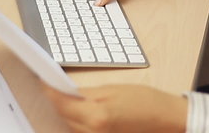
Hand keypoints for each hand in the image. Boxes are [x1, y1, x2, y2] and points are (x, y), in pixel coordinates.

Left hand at [43, 84, 186, 132]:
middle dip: (56, 101)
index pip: (62, 104)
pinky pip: (80, 132)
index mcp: (97, 117)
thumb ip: (86, 93)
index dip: (49, 91)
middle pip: (63, 117)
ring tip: (63, 96)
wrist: (166, 119)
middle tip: (50, 85)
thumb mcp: (113, 90)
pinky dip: (75, 122)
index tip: (42, 81)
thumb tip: (65, 91)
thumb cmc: (145, 102)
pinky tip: (78, 111)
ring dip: (65, 112)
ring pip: (70, 126)